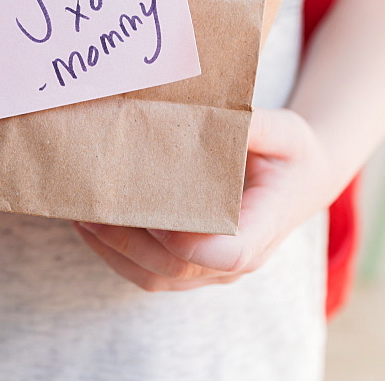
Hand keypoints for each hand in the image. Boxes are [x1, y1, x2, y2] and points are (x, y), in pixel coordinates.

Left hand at [73, 107, 331, 290]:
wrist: (303, 181)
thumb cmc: (292, 152)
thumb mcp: (285, 131)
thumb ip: (253, 124)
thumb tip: (209, 110)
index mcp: (268, 223)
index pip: (231, 252)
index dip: (190, 241)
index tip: (157, 214)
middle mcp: (242, 258)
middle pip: (179, 264)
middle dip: (130, 238)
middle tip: (94, 203)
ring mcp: (216, 269)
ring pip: (158, 274)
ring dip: (115, 248)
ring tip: (81, 212)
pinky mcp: (196, 266)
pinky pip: (152, 272)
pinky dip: (116, 253)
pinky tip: (90, 224)